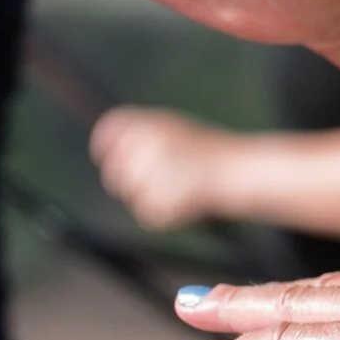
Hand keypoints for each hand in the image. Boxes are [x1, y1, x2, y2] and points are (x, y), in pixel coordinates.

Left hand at [90, 105, 244, 229]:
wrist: (236, 170)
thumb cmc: (205, 152)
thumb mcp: (171, 131)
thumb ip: (137, 135)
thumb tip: (104, 143)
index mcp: (149, 125)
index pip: (109, 132)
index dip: (104, 147)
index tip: (106, 157)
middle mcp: (148, 147)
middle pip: (113, 171)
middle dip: (124, 180)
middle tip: (149, 181)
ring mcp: (153, 175)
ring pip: (131, 196)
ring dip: (146, 197)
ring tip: (176, 187)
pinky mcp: (160, 202)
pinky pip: (147, 213)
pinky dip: (162, 213)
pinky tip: (183, 201)